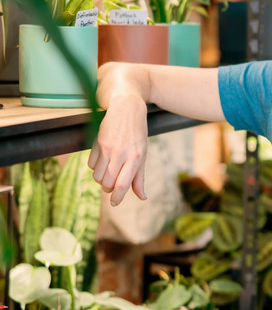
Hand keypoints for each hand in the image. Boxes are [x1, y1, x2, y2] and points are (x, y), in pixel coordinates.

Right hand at [88, 90, 148, 205]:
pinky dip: (95, 167)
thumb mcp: (143, 153)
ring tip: (108, 171)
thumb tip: (142, 197)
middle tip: (112, 184)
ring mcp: (107, 148)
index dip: (117, 197)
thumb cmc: (137, 132)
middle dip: (109, 188)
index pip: (123, 185)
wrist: (126, 106)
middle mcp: (121, 154)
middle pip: (108, 183)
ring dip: (101, 179)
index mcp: (136, 158)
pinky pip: (91, 164)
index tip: (114, 202)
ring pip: (97, 176)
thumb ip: (139, 177)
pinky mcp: (97, 142)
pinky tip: (102, 159)